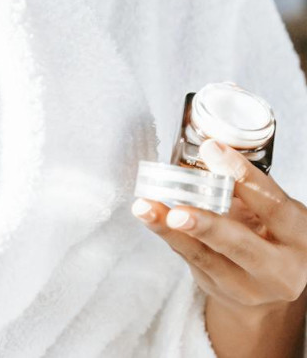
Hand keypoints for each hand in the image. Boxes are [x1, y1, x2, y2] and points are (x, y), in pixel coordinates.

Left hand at [133, 140, 306, 357]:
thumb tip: (208, 149)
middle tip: (178, 212)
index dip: (243, 177)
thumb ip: (248, 185)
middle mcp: (280, 269)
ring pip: (206, 257)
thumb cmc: (273, 231)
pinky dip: (168, 236)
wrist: (270, 282)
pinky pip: (191, 259)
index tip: (212, 149)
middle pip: (241, 245)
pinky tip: (150, 217)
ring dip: (171, 231)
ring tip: (146, 209)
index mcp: (299, 238)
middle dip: (207, 226)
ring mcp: (249, 286)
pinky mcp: (220, 289)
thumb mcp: (274, 209)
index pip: (272, 206)